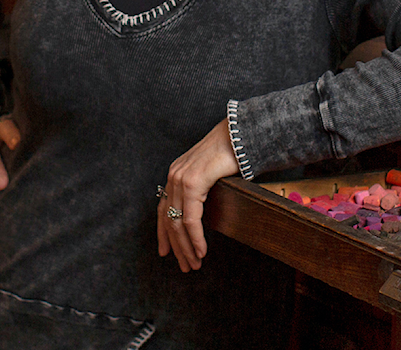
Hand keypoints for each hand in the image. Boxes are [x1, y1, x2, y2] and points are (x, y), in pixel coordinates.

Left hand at [157, 119, 238, 271]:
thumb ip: (199, 189)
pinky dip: (195, 238)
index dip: (163, 233)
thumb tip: (200, 211)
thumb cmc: (228, 152)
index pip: (162, 209)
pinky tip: (201, 250)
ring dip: (187, 247)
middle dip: (177, 247)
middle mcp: (174, 176)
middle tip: (185, 266)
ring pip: (178, 223)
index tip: (165, 252)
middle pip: (168, 220)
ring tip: (195, 264)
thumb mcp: (208, 173)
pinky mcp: (192, 183)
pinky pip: (191, 219)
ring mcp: (181, 179)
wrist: (237, 134)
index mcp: (175, 174)